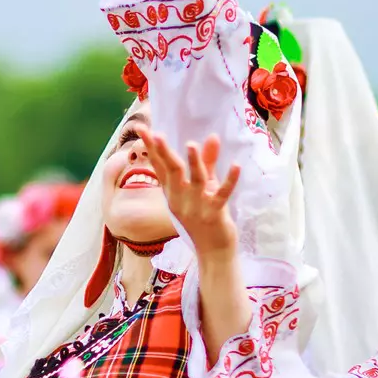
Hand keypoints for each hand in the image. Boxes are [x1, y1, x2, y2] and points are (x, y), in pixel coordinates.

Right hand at [142, 132, 240, 257]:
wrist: (213, 250)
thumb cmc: (205, 216)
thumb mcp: (203, 187)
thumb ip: (207, 162)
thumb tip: (212, 136)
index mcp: (172, 192)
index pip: (159, 165)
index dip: (150, 147)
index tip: (140, 127)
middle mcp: (180, 198)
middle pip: (171, 171)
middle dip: (163, 152)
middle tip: (157, 134)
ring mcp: (196, 207)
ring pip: (194, 181)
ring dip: (194, 163)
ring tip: (191, 145)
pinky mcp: (214, 214)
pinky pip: (221, 195)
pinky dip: (229, 180)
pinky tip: (236, 165)